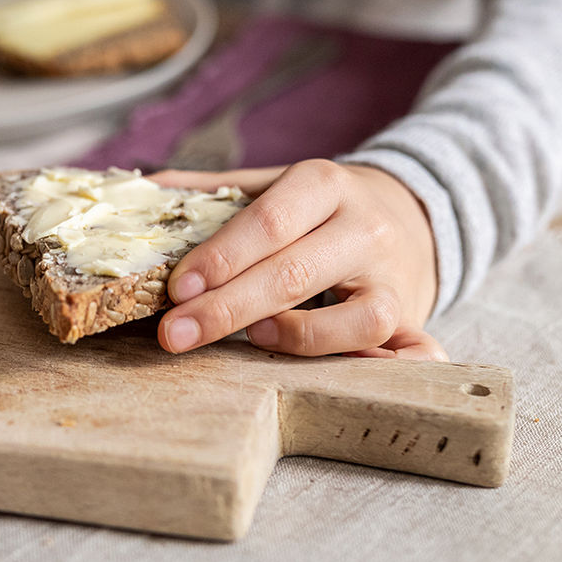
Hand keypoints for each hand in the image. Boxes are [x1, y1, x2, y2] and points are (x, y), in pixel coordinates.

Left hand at [151, 160, 446, 359]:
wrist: (411, 210)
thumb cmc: (320, 206)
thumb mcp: (273, 183)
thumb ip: (212, 190)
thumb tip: (142, 192)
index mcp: (324, 185)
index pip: (268, 222)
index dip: (220, 258)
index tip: (176, 289)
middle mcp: (364, 229)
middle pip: (296, 273)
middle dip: (227, 309)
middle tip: (174, 335)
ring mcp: (394, 278)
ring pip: (359, 318)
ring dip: (301, 337)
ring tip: (251, 340)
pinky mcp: (413, 316)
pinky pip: (418, 351)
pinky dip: (392, 370)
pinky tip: (350, 377)